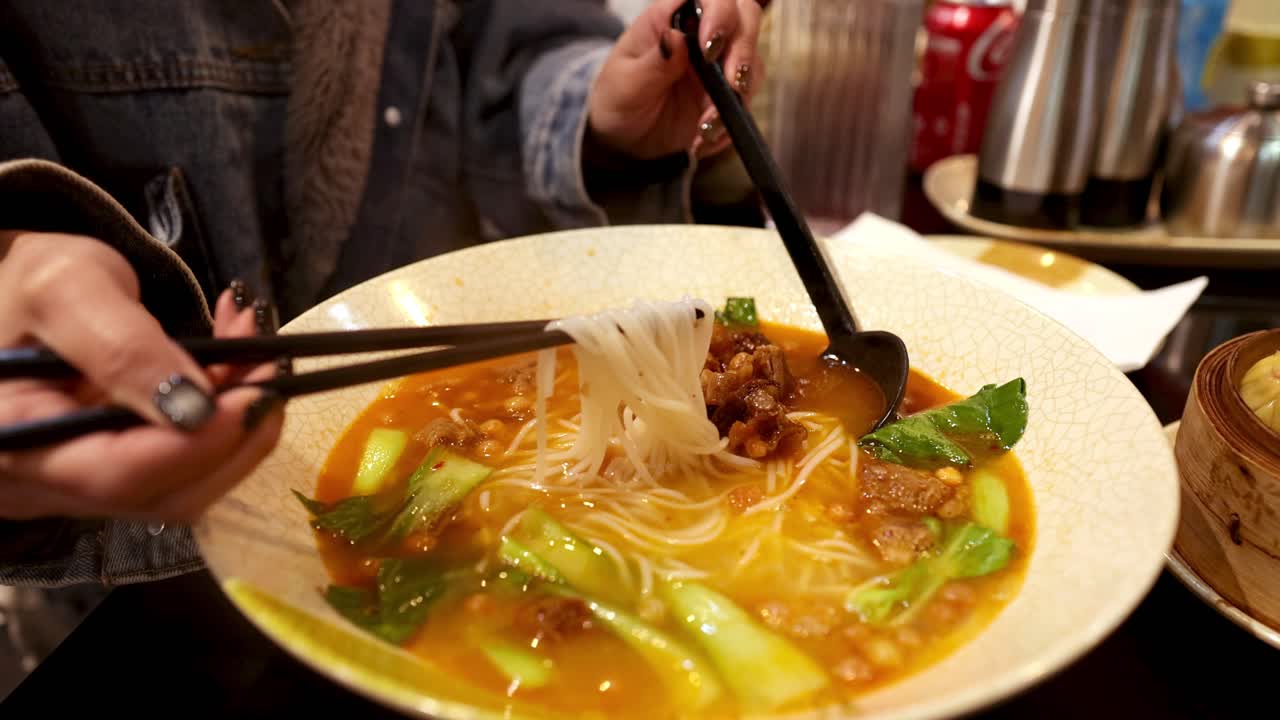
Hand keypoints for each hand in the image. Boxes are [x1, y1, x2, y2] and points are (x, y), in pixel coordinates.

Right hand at [0, 231, 284, 521]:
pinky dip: (224, 415)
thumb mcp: (67, 288)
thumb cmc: (21, 282)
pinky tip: (237, 362)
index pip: (117, 475)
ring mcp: (80, 485)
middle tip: (271, 365)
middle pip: (163, 495)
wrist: (11, 287)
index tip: (260, 393)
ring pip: (186, 483)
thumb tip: (195, 408)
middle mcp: (42, 483)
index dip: (200, 443)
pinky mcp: (115, 470)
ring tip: (255, 349)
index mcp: (11, 442)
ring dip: (239, 420)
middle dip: (235, 433)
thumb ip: (124, 347)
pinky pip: (184, 461)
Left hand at [588, 0, 764, 160]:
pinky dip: (731, 121)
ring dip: (738, 94)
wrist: (625, 139)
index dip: (719, 12)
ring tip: (706, 126)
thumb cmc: (618, 99)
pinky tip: (705, 137)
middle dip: (743, 47)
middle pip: (744, 16)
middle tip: (731, 83)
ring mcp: (719, 62)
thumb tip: (675, 38)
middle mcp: (700, 33)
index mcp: (670, 18)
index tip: (710, 48)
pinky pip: (746, 99)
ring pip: (752, 60)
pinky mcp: (728, 92)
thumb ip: (652, 63)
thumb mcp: (626, 84)